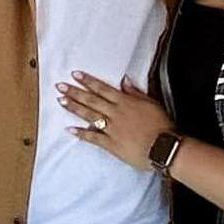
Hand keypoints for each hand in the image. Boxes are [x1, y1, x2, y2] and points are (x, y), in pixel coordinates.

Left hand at [58, 72, 172, 172]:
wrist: (164, 148)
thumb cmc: (161, 126)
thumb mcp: (152, 104)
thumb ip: (136, 92)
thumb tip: (125, 81)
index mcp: (126, 102)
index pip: (103, 88)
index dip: (88, 81)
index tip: (75, 75)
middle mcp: (116, 113)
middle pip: (92, 100)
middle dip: (75, 92)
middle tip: (60, 86)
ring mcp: (112, 129)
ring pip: (90, 116)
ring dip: (74, 108)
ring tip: (61, 101)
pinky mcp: (112, 144)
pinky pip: (93, 138)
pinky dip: (81, 133)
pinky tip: (70, 129)